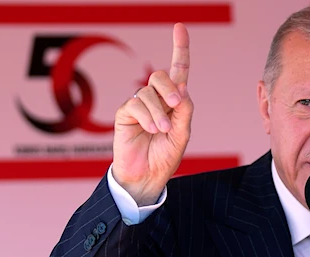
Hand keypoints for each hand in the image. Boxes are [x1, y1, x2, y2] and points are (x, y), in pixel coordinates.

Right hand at [112, 23, 192, 204]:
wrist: (147, 176)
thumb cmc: (165, 156)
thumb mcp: (182, 134)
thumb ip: (184, 111)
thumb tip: (182, 87)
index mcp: (173, 102)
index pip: (178, 70)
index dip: (179, 49)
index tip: (179, 27)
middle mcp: (156, 100)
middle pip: (161, 76)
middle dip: (169, 87)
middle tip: (176, 104)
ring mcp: (139, 106)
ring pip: (148, 92)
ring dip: (158, 112)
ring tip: (161, 131)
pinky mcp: (125, 114)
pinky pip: (135, 104)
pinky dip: (146, 117)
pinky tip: (150, 130)